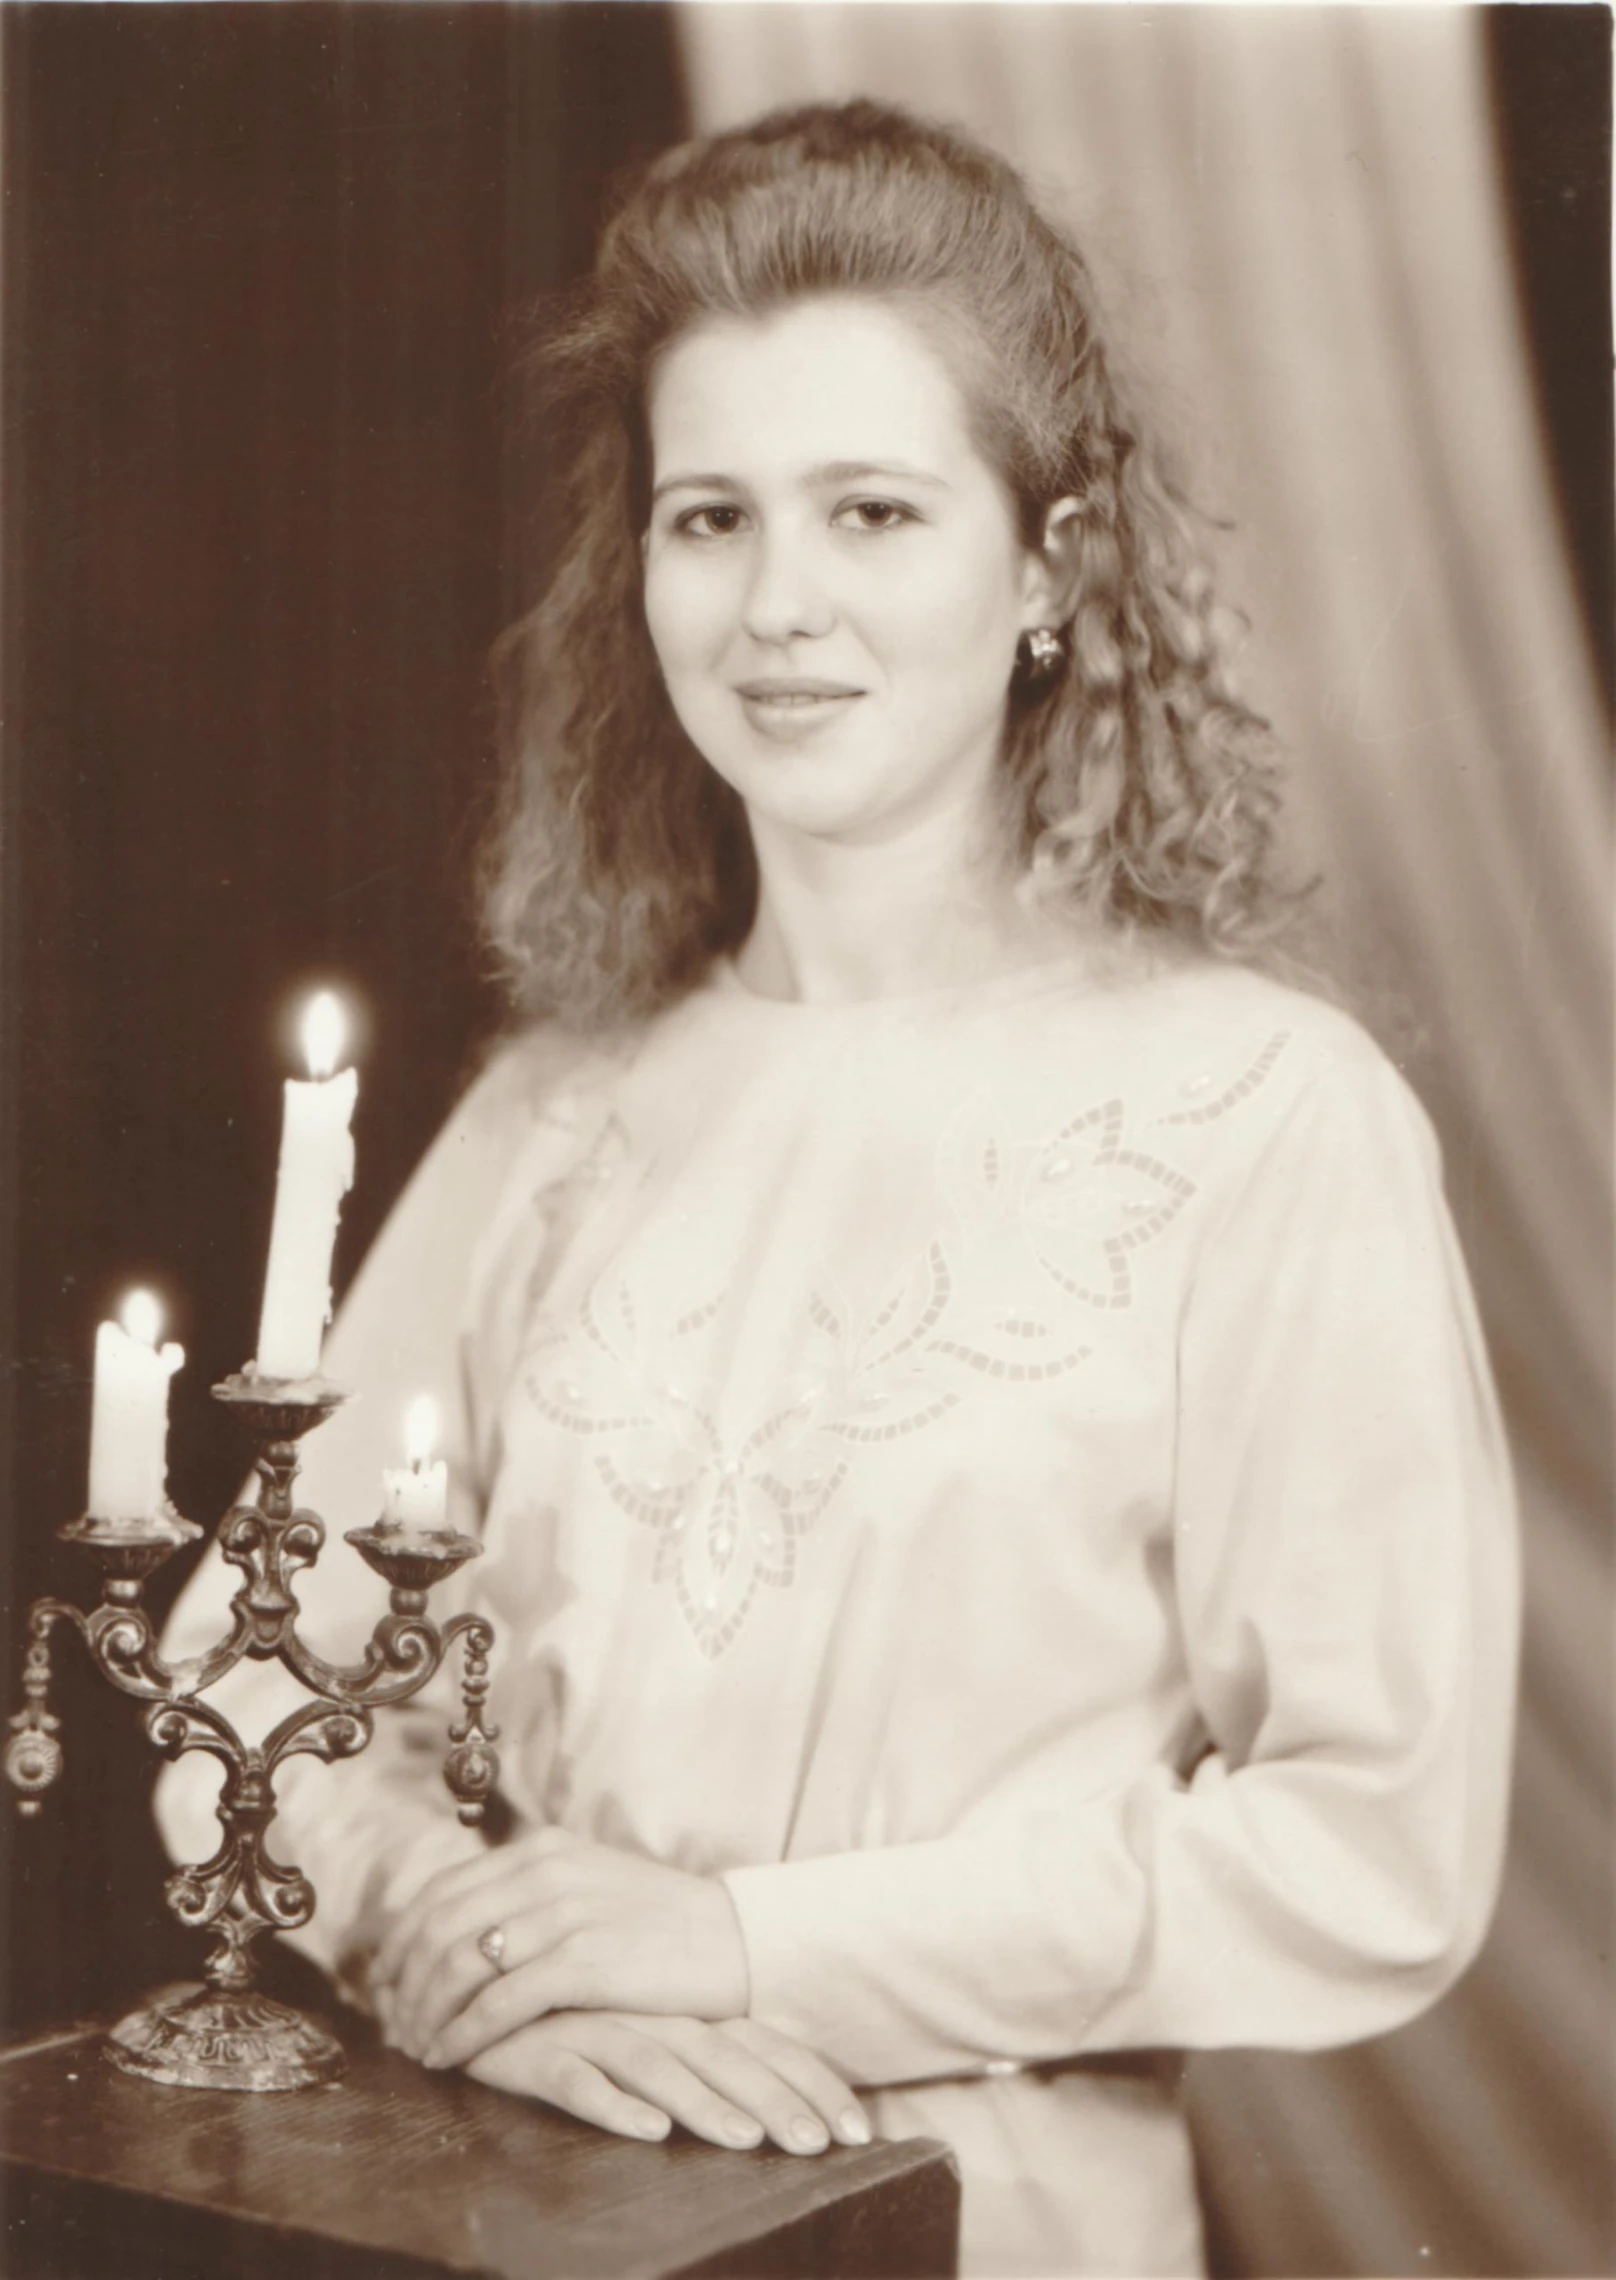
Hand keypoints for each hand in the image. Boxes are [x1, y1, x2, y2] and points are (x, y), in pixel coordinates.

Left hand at [371, 1825, 749, 2068]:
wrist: (735, 1939)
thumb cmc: (660, 1926)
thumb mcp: (589, 1888)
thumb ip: (531, 1898)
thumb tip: (466, 1933)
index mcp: (540, 1849)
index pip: (442, 1892)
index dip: (403, 1944)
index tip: (387, 1986)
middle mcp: (544, 1870)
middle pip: (439, 1928)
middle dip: (405, 1984)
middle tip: (395, 2028)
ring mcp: (562, 1913)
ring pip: (459, 1965)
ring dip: (426, 2015)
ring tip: (418, 2049)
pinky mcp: (583, 1960)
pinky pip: (498, 2003)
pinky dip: (463, 2034)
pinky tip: (452, 2058)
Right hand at [463, 2010, 872, 2155]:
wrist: (476, 1980)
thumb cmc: (573, 2019)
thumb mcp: (646, 2034)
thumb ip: (700, 2060)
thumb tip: (772, 2110)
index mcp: (682, 2012)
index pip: (761, 2044)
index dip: (809, 2083)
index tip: (858, 2130)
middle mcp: (648, 2014)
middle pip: (723, 2056)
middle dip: (774, 2100)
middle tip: (817, 2146)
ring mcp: (592, 2026)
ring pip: (658, 2064)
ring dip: (703, 2103)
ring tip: (744, 2139)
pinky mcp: (534, 2046)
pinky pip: (574, 2077)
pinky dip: (612, 2102)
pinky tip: (647, 2129)